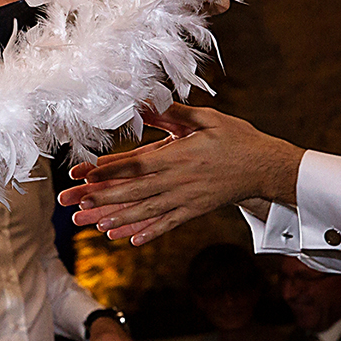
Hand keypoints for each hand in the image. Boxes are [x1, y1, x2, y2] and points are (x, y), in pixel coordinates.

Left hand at [58, 106, 303, 244]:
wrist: (267, 167)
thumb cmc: (235, 137)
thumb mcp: (205, 118)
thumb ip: (172, 112)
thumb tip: (144, 99)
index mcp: (178, 155)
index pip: (135, 163)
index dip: (106, 170)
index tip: (82, 175)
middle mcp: (178, 180)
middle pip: (133, 191)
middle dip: (100, 198)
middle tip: (74, 204)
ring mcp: (186, 199)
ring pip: (146, 211)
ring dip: (116, 218)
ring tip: (91, 225)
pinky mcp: (195, 210)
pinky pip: (168, 224)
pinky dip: (148, 232)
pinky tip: (128, 240)